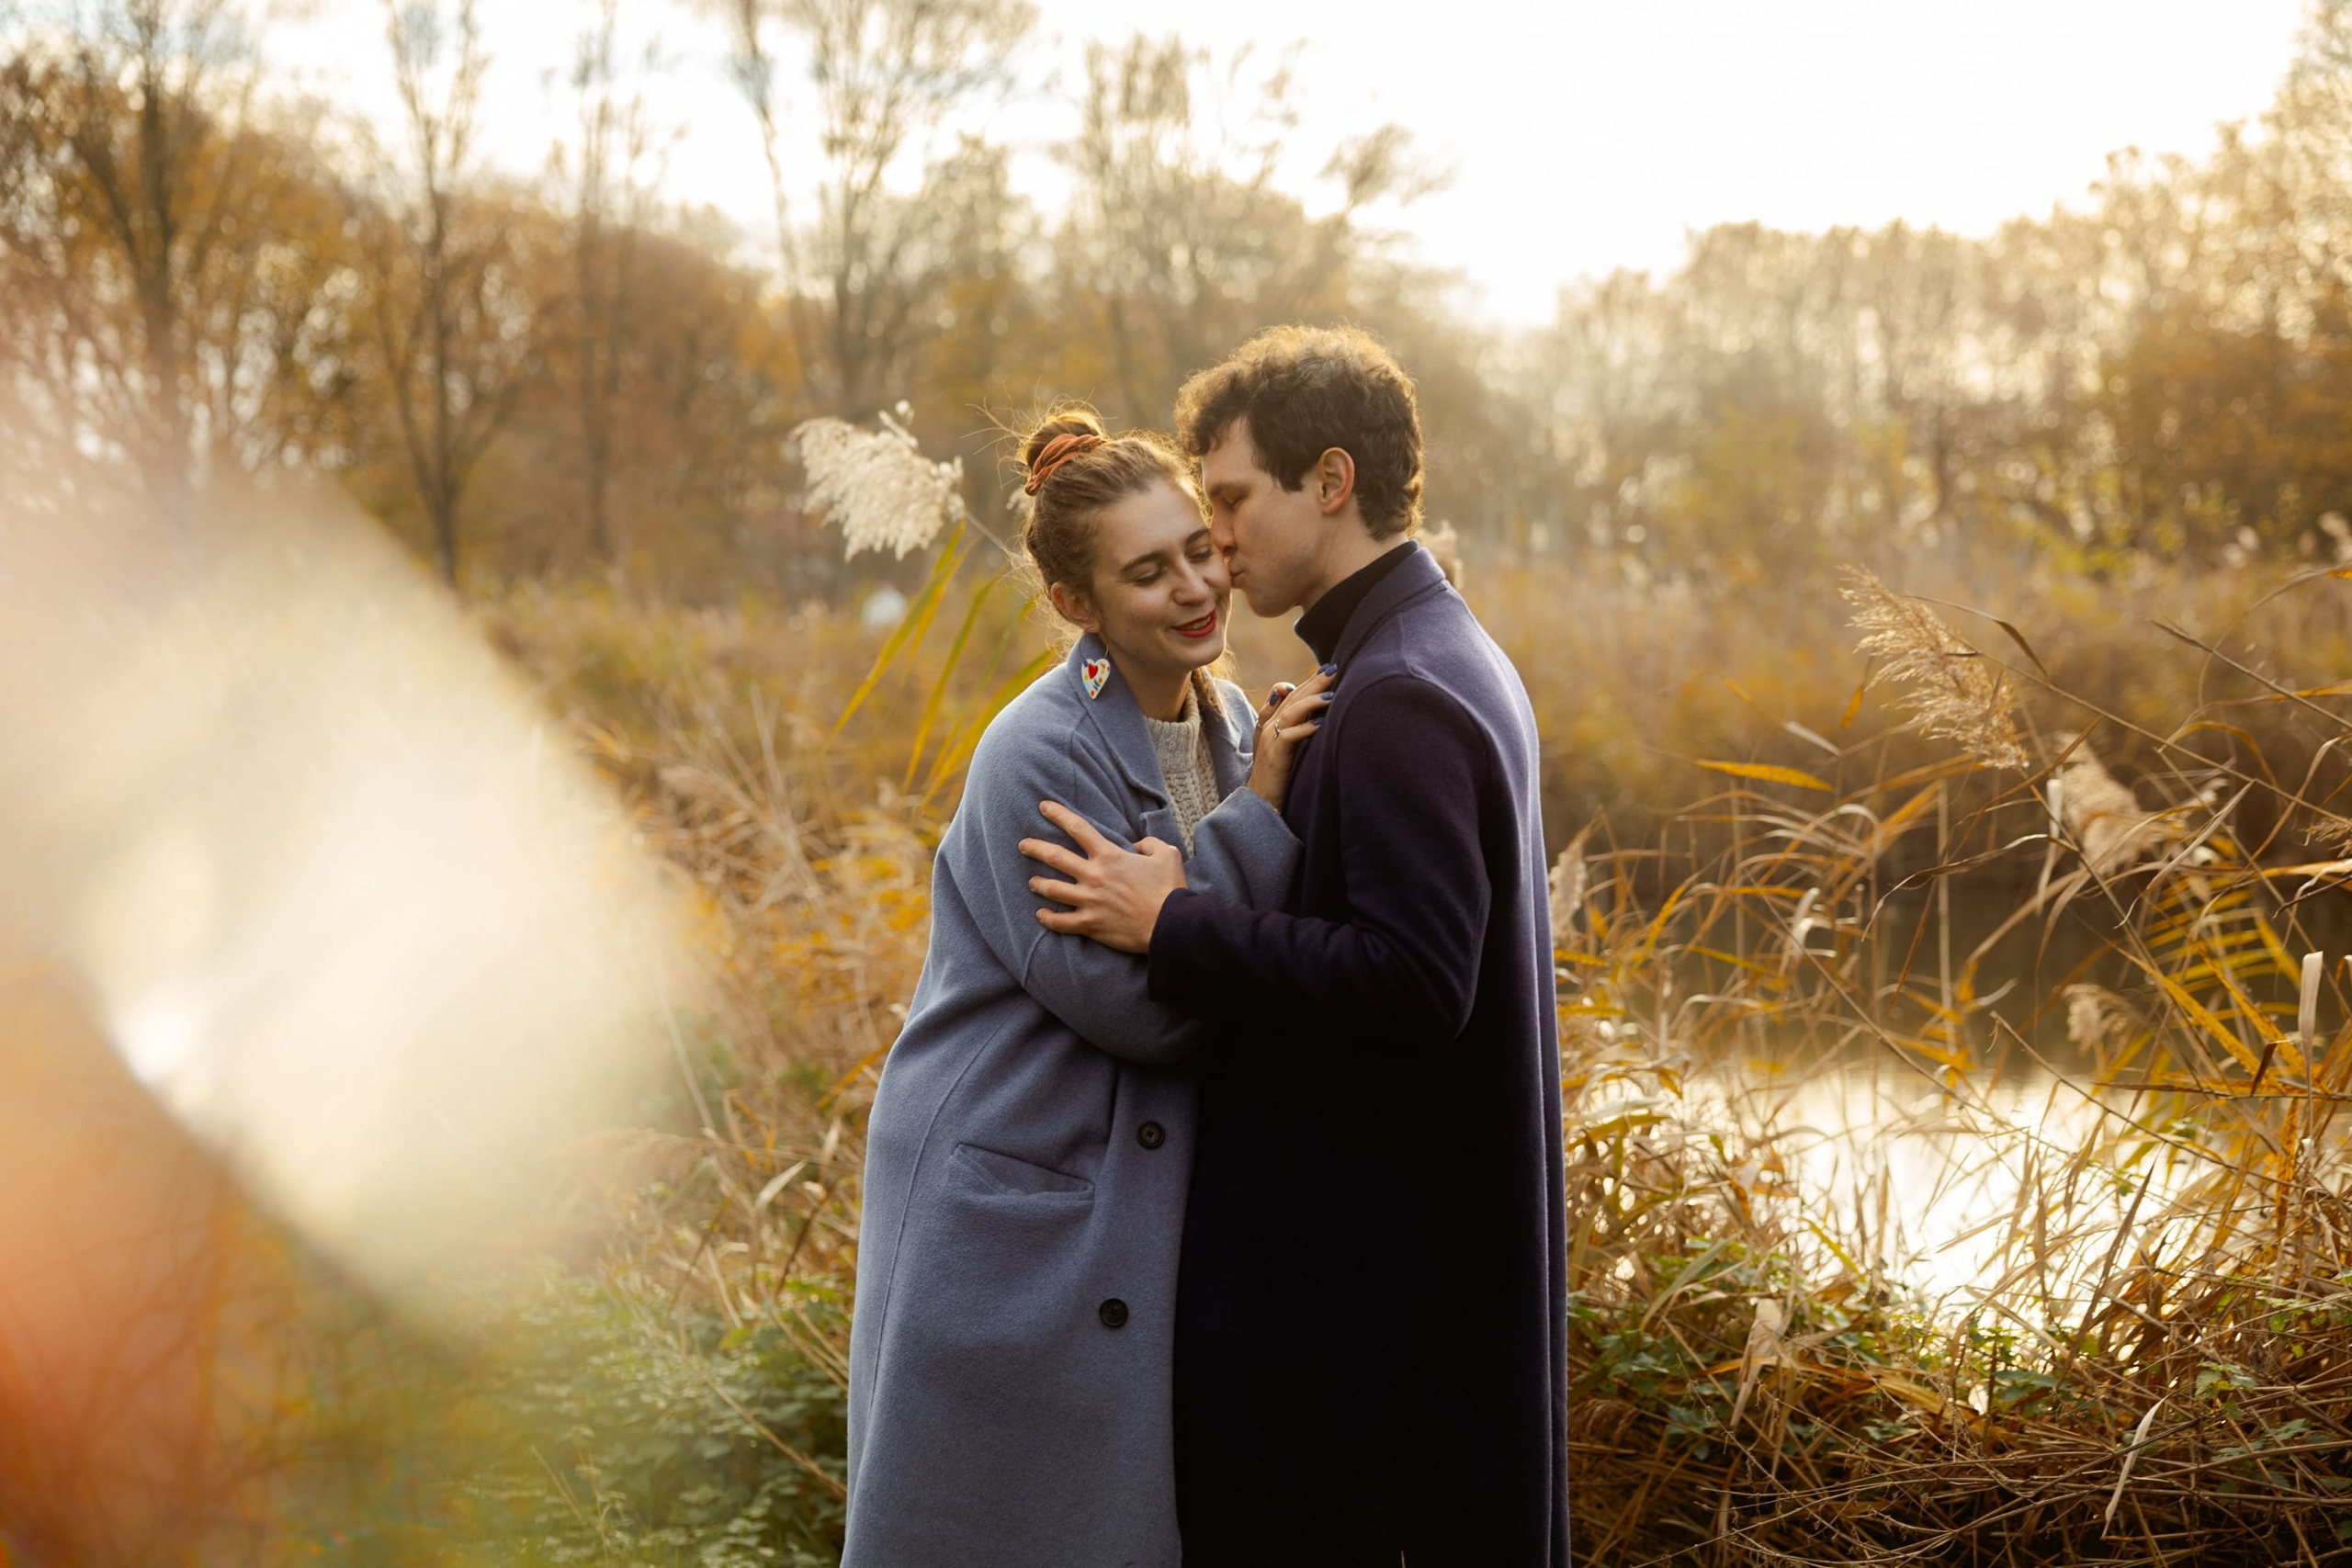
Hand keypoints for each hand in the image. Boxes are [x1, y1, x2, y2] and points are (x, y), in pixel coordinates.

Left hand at [1019, 800, 1188, 953]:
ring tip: (1031, 881)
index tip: (1043, 806)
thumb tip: (1136, 845)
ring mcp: (1089, 901)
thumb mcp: (1167, 854)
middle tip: (1023, 845)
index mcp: (1110, 856)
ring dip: (1038, 883)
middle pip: (1055, 857)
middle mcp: (1094, 876)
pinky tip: (1040, 915)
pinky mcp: (1090, 924)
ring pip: (1053, 889)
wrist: (1171, 924)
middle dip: (1035, 848)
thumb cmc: (1170, 889)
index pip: (1078, 828)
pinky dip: (1048, 918)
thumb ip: (1149, 843)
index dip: (1058, 814)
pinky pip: (1061, 922)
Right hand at [1245, 665, 1335, 813]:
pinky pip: (1289, 736)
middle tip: (1333, 669)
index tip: (1326, 670)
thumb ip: (1295, 727)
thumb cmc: (1277, 776)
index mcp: (1270, 723)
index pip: (1288, 694)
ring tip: (1331, 695)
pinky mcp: (1274, 756)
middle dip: (1313, 682)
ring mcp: (1270, 740)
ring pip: (1291, 712)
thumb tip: (1313, 712)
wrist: (1260, 801)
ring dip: (1311, 702)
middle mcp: (1268, 727)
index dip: (1306, 681)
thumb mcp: (1286, 748)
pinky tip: (1320, 724)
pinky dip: (1305, 729)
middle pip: (1292, 697)